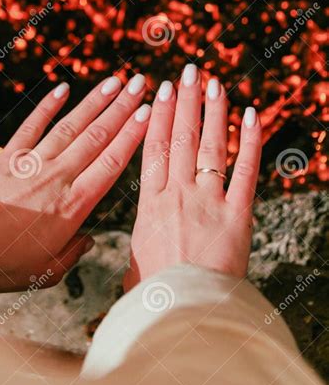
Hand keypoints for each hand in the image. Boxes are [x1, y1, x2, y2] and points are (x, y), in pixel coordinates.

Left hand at [0, 75, 149, 291]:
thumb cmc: (2, 263)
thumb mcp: (46, 271)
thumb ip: (72, 253)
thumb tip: (88, 240)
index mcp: (73, 205)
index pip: (111, 163)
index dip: (132, 136)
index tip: (148, 114)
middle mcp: (58, 177)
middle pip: (96, 136)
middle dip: (122, 108)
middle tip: (140, 84)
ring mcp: (32, 163)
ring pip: (70, 126)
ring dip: (94, 102)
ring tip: (114, 82)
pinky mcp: (7, 157)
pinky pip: (32, 126)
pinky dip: (47, 106)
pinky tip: (62, 89)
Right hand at [124, 64, 261, 289]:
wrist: (183, 312)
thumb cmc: (154, 295)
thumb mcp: (134, 265)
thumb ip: (138, 246)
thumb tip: (134, 250)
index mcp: (150, 204)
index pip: (153, 148)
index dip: (157, 115)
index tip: (159, 90)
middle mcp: (178, 195)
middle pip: (180, 137)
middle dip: (185, 101)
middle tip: (188, 72)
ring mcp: (209, 201)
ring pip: (209, 146)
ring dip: (213, 111)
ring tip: (214, 82)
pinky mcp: (238, 214)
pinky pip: (245, 170)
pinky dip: (249, 141)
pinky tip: (251, 115)